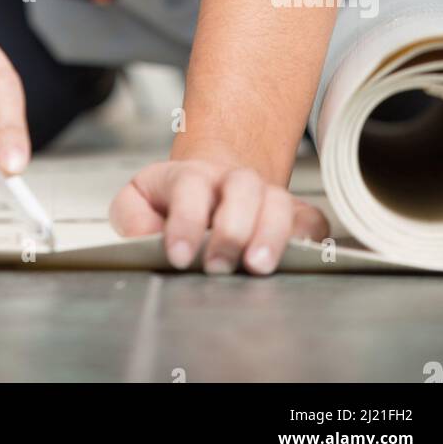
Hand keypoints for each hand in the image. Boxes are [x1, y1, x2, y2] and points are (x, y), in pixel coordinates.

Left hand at [108, 152, 329, 274]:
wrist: (212, 185)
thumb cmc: (171, 202)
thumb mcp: (138, 201)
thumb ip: (131, 216)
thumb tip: (145, 235)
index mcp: (191, 176)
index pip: (190, 186)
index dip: (185, 219)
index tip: (178, 255)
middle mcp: (231, 181)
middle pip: (243, 187)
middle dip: (232, 228)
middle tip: (217, 266)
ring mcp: (266, 195)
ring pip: (280, 202)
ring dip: (272, 235)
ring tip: (258, 267)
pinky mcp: (293, 215)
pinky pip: (311, 221)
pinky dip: (308, 240)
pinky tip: (298, 259)